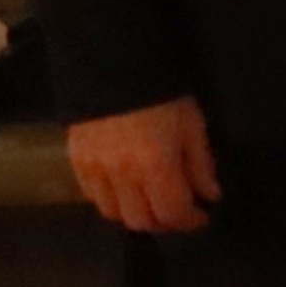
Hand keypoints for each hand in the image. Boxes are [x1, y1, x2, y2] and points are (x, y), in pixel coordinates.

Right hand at [68, 97, 221, 235]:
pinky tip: (125, 189)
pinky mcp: (75, 160)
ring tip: (151, 202)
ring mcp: (94, 169)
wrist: (113, 64)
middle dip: (163, 222)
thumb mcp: (192, 124)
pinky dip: (110, 200)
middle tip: (177, 212)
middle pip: (140, 221)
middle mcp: (122, 174)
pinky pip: (91, 195)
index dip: (190, 221)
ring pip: (112, 213)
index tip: (202, 216)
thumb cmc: (163, 92)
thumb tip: (210, 195)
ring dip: (135, 214)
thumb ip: (201, 164)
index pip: (172, 212)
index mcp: (156, 164)